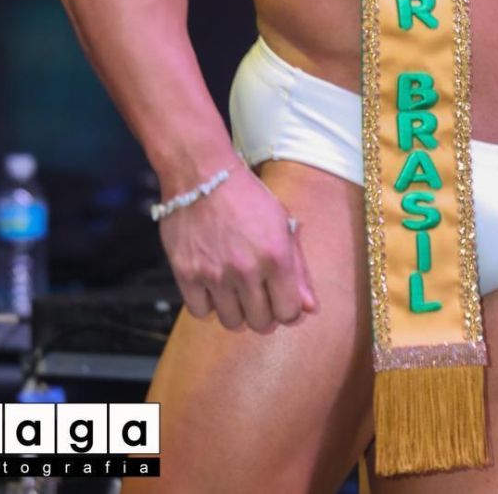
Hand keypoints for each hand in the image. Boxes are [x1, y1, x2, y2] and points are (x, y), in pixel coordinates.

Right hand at [159, 164, 317, 332]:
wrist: (202, 174)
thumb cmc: (246, 196)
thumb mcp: (282, 223)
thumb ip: (298, 269)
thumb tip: (310, 308)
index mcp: (276, 255)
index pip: (289, 313)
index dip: (288, 310)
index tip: (282, 300)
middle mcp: (246, 270)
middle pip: (261, 322)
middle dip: (264, 313)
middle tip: (259, 294)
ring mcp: (214, 274)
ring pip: (232, 322)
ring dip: (237, 311)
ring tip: (236, 289)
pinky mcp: (186, 275)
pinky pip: (201, 312)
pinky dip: (209, 304)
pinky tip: (214, 284)